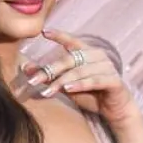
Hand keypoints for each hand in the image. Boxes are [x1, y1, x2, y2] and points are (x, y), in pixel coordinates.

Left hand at [24, 30, 139, 126]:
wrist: (116, 111)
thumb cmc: (91, 94)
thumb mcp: (67, 85)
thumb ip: (50, 76)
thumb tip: (26, 68)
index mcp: (88, 52)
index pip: (72, 41)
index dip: (59, 35)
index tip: (43, 32)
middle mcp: (99, 56)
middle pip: (70, 59)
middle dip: (50, 70)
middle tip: (33, 80)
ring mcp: (108, 67)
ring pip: (80, 71)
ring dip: (61, 81)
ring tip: (46, 90)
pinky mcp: (114, 81)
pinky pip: (94, 81)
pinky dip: (80, 84)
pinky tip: (67, 89)